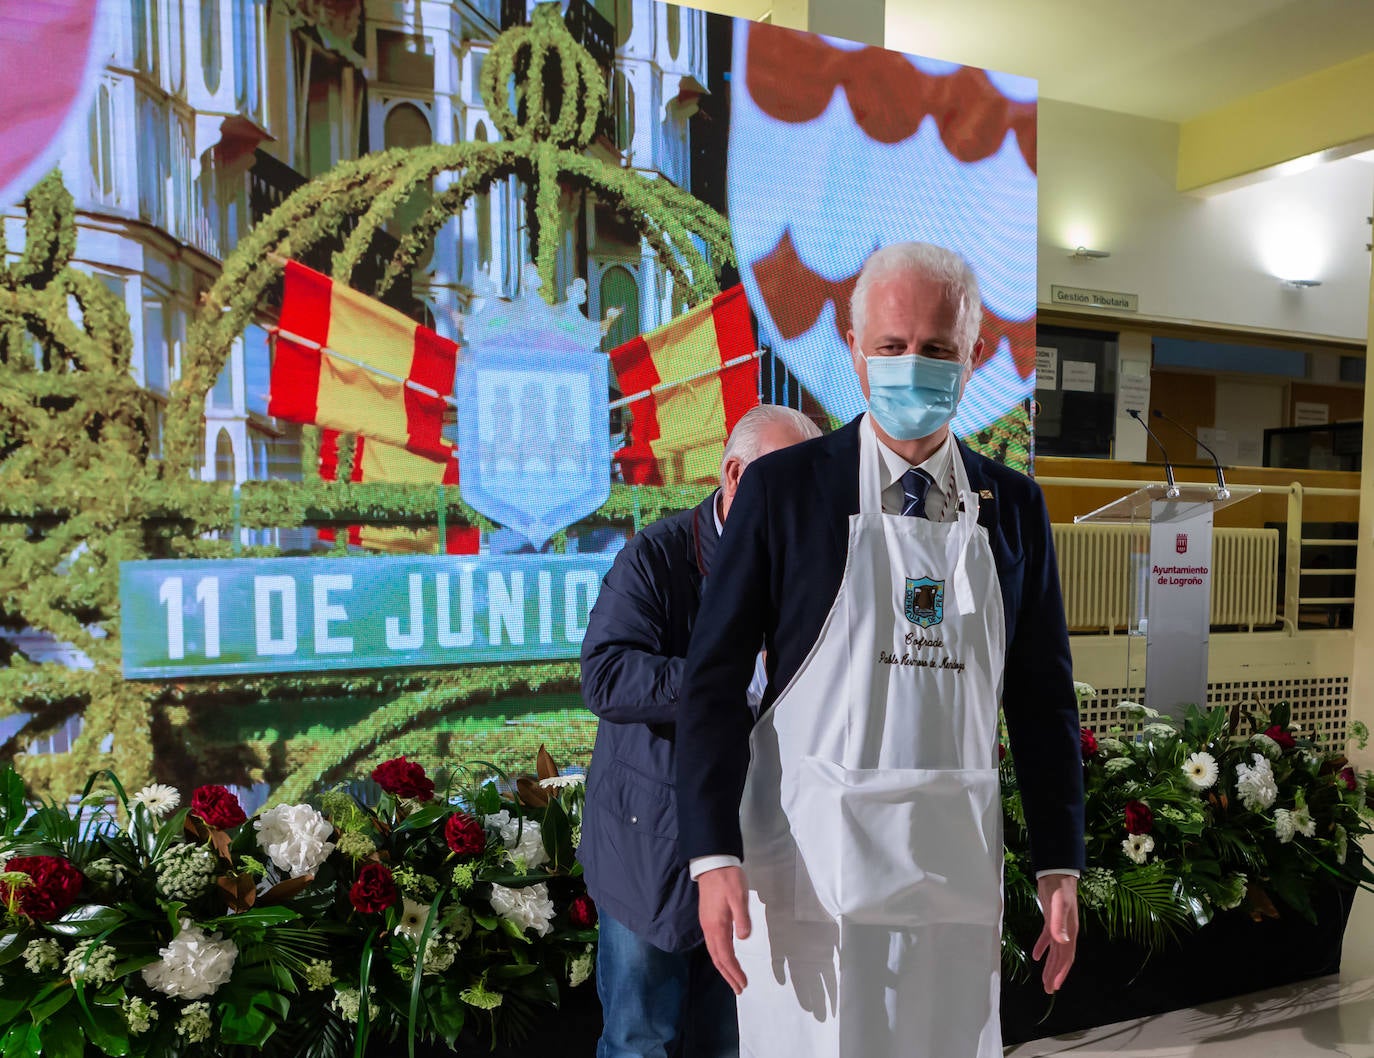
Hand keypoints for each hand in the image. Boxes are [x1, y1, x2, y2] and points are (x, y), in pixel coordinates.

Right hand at [697, 865, 750, 993]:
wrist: (712, 863)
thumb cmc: (727, 879)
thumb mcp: (738, 896)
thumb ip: (742, 918)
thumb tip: (743, 938)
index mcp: (717, 925)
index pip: (725, 955)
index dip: (734, 971)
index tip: (742, 983)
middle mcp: (709, 928)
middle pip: (717, 958)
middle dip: (728, 974)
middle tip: (739, 988)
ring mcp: (707, 924)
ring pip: (714, 952)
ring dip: (723, 967)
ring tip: (733, 978)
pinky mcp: (708, 919)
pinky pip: (713, 944)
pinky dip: (720, 956)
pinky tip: (726, 957)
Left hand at [1031, 873, 1078, 993]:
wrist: (1057, 873)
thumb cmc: (1059, 889)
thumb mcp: (1059, 905)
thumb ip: (1059, 923)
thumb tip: (1062, 942)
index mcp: (1070, 932)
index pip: (1066, 957)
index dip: (1061, 972)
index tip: (1054, 986)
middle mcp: (1066, 932)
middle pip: (1061, 958)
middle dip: (1055, 974)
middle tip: (1048, 989)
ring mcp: (1059, 926)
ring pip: (1055, 951)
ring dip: (1050, 965)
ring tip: (1044, 979)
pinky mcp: (1051, 920)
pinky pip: (1047, 938)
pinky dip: (1042, 947)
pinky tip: (1036, 956)